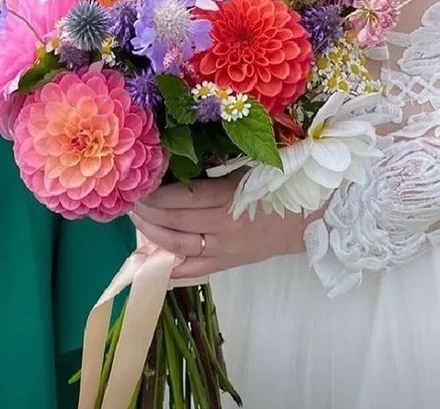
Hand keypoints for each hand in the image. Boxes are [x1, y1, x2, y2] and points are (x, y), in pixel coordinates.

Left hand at [132, 176, 318, 278]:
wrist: (310, 219)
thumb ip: (214, 172)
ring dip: (151, 236)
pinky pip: (193, 272)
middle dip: (146, 213)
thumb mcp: (248, 170)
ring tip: (135, 223)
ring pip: (178, 248)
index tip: (138, 186)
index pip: (181, 198)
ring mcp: (225, 251)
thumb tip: (174, 168)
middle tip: (129, 202)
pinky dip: (169, 271)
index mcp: (230, 199)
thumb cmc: (279, 185)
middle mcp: (223, 228)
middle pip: (174, 222)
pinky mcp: (228, 265)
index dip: (155, 195)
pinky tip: (148, 265)